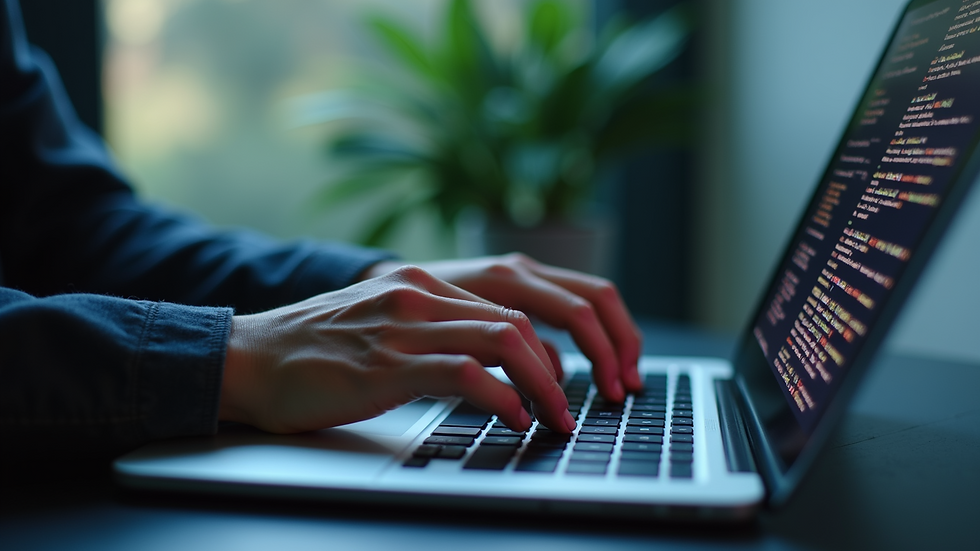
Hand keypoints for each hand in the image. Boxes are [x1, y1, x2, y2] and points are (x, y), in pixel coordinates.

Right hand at [219, 265, 574, 433]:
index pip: (505, 310)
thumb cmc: (312, 352)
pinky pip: (465, 374)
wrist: (246, 358)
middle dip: (556, 369)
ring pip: (502, 342)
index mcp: (419, 284)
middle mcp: (417, 295)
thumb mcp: (379, 326)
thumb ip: (429, 332)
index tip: (557, 386)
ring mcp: (403, 328)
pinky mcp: (386, 365)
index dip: (543, 351)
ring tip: (555, 418)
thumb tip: (487, 366)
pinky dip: (502, 397)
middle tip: (569, 408)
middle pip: (515, 322)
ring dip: (542, 386)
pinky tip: (514, 418)